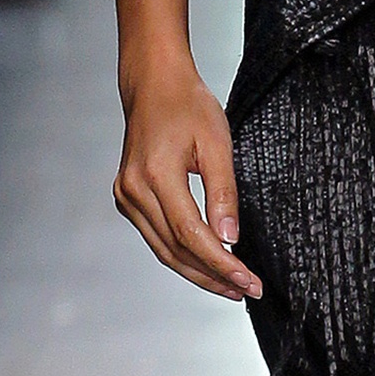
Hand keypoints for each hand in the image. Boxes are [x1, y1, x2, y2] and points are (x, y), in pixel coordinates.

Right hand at [114, 68, 262, 299]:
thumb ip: (224, 192)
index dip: (220, 263)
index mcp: (156, 174)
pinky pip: (156, 237)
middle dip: (213, 275)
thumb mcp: (217, 143)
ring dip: (198, 272)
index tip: (248, 280)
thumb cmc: (187, 105)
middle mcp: (133, 190)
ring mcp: (126, 196)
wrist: (154, 85)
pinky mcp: (127, 198)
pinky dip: (182, 254)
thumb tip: (230, 237)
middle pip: (175, 250)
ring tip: (232, 285)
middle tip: (246, 290)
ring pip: (163, 250)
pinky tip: (207, 263)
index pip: (191, 234)